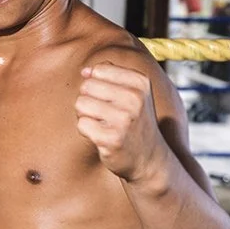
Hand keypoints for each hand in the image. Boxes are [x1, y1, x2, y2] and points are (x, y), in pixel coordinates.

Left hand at [74, 62, 169, 183]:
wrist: (149, 159)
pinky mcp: (112, 139)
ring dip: (85, 116)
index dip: (96, 84)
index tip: (111, 100)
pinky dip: (86, 131)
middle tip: (105, 115)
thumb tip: (85, 71)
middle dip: (89, 100)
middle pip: (86, 86)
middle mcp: (134, 98)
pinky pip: (81, 124)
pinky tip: (102, 137)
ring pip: (80, 104)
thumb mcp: (133, 92)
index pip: (99, 70)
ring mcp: (124, 119)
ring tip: (103, 125)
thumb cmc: (134, 122)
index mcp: (140, 82)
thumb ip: (110, 74)